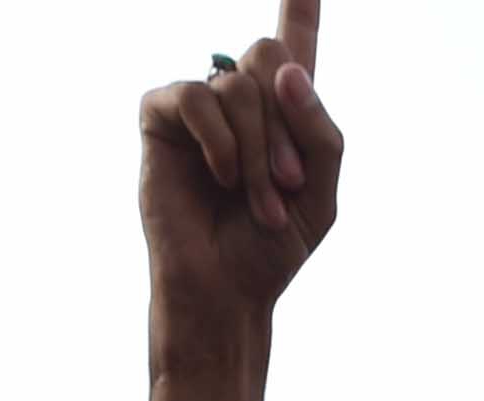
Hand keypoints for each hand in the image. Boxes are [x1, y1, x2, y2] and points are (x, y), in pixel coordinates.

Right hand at [140, 0, 340, 331]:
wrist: (227, 290)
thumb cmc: (271, 248)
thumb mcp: (323, 196)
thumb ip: (321, 132)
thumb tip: (284, 72)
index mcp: (283, 114)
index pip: (294, 46)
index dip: (300, 8)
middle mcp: (239, 102)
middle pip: (269, 55)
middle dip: (287, 123)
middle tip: (290, 182)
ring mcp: (198, 108)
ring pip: (237, 86)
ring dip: (257, 151)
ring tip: (260, 202)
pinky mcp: (160, 119)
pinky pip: (194, 95)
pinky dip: (219, 139)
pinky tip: (222, 177)